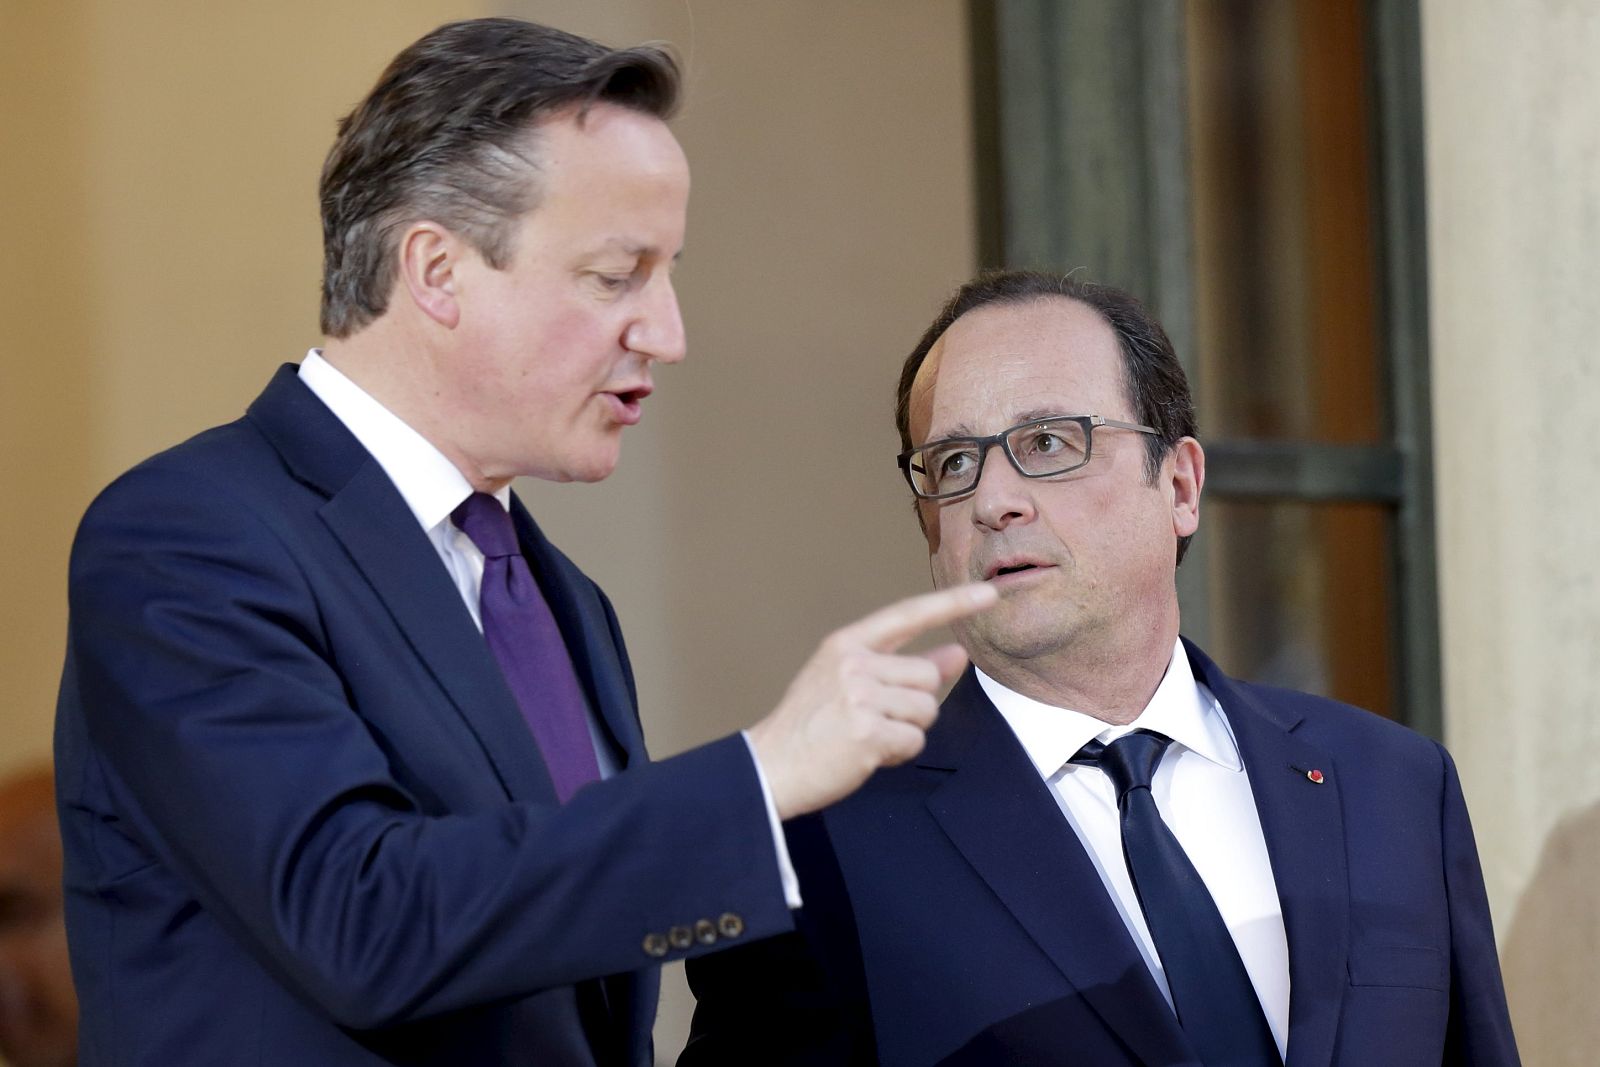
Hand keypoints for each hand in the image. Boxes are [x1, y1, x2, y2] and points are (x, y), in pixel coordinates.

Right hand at [747, 582, 998, 819]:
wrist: (770, 767)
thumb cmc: (813, 726)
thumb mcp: (850, 683)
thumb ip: (905, 666)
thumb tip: (958, 652)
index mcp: (846, 645)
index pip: (908, 614)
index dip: (952, 603)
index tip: (989, 593)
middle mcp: (854, 663)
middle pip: (928, 675)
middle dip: (915, 704)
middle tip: (874, 720)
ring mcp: (859, 696)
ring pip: (926, 710)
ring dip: (907, 730)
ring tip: (867, 737)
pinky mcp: (867, 731)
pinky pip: (914, 741)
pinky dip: (898, 753)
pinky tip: (866, 754)